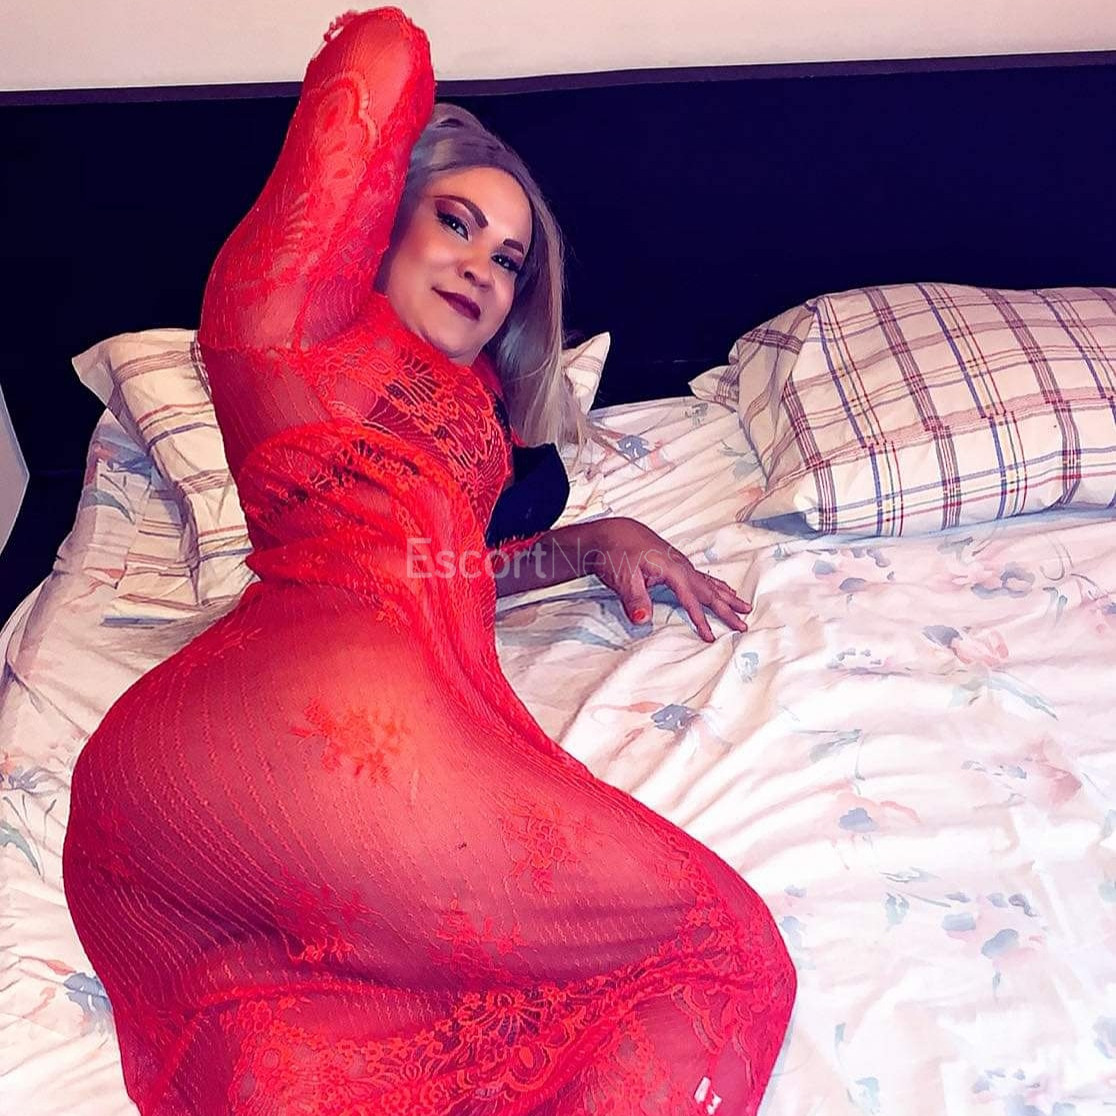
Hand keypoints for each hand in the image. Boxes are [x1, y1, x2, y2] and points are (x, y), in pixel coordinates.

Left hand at [584, 517, 750, 642]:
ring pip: (709, 582)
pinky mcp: (674, 563)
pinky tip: (721, 587)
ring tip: (744, 605)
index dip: (701, 620)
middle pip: (709, 590)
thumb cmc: (614, 553)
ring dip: (726, 596)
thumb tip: (643, 620)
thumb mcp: (621, 577)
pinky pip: (701, 577)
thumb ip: (634, 598)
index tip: (711, 637)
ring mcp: (678, 563)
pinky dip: (715, 585)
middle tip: (744, 624)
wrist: (608, 533)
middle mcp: (680, 565)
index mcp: (671, 569)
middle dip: (727, 608)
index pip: (691, 599)